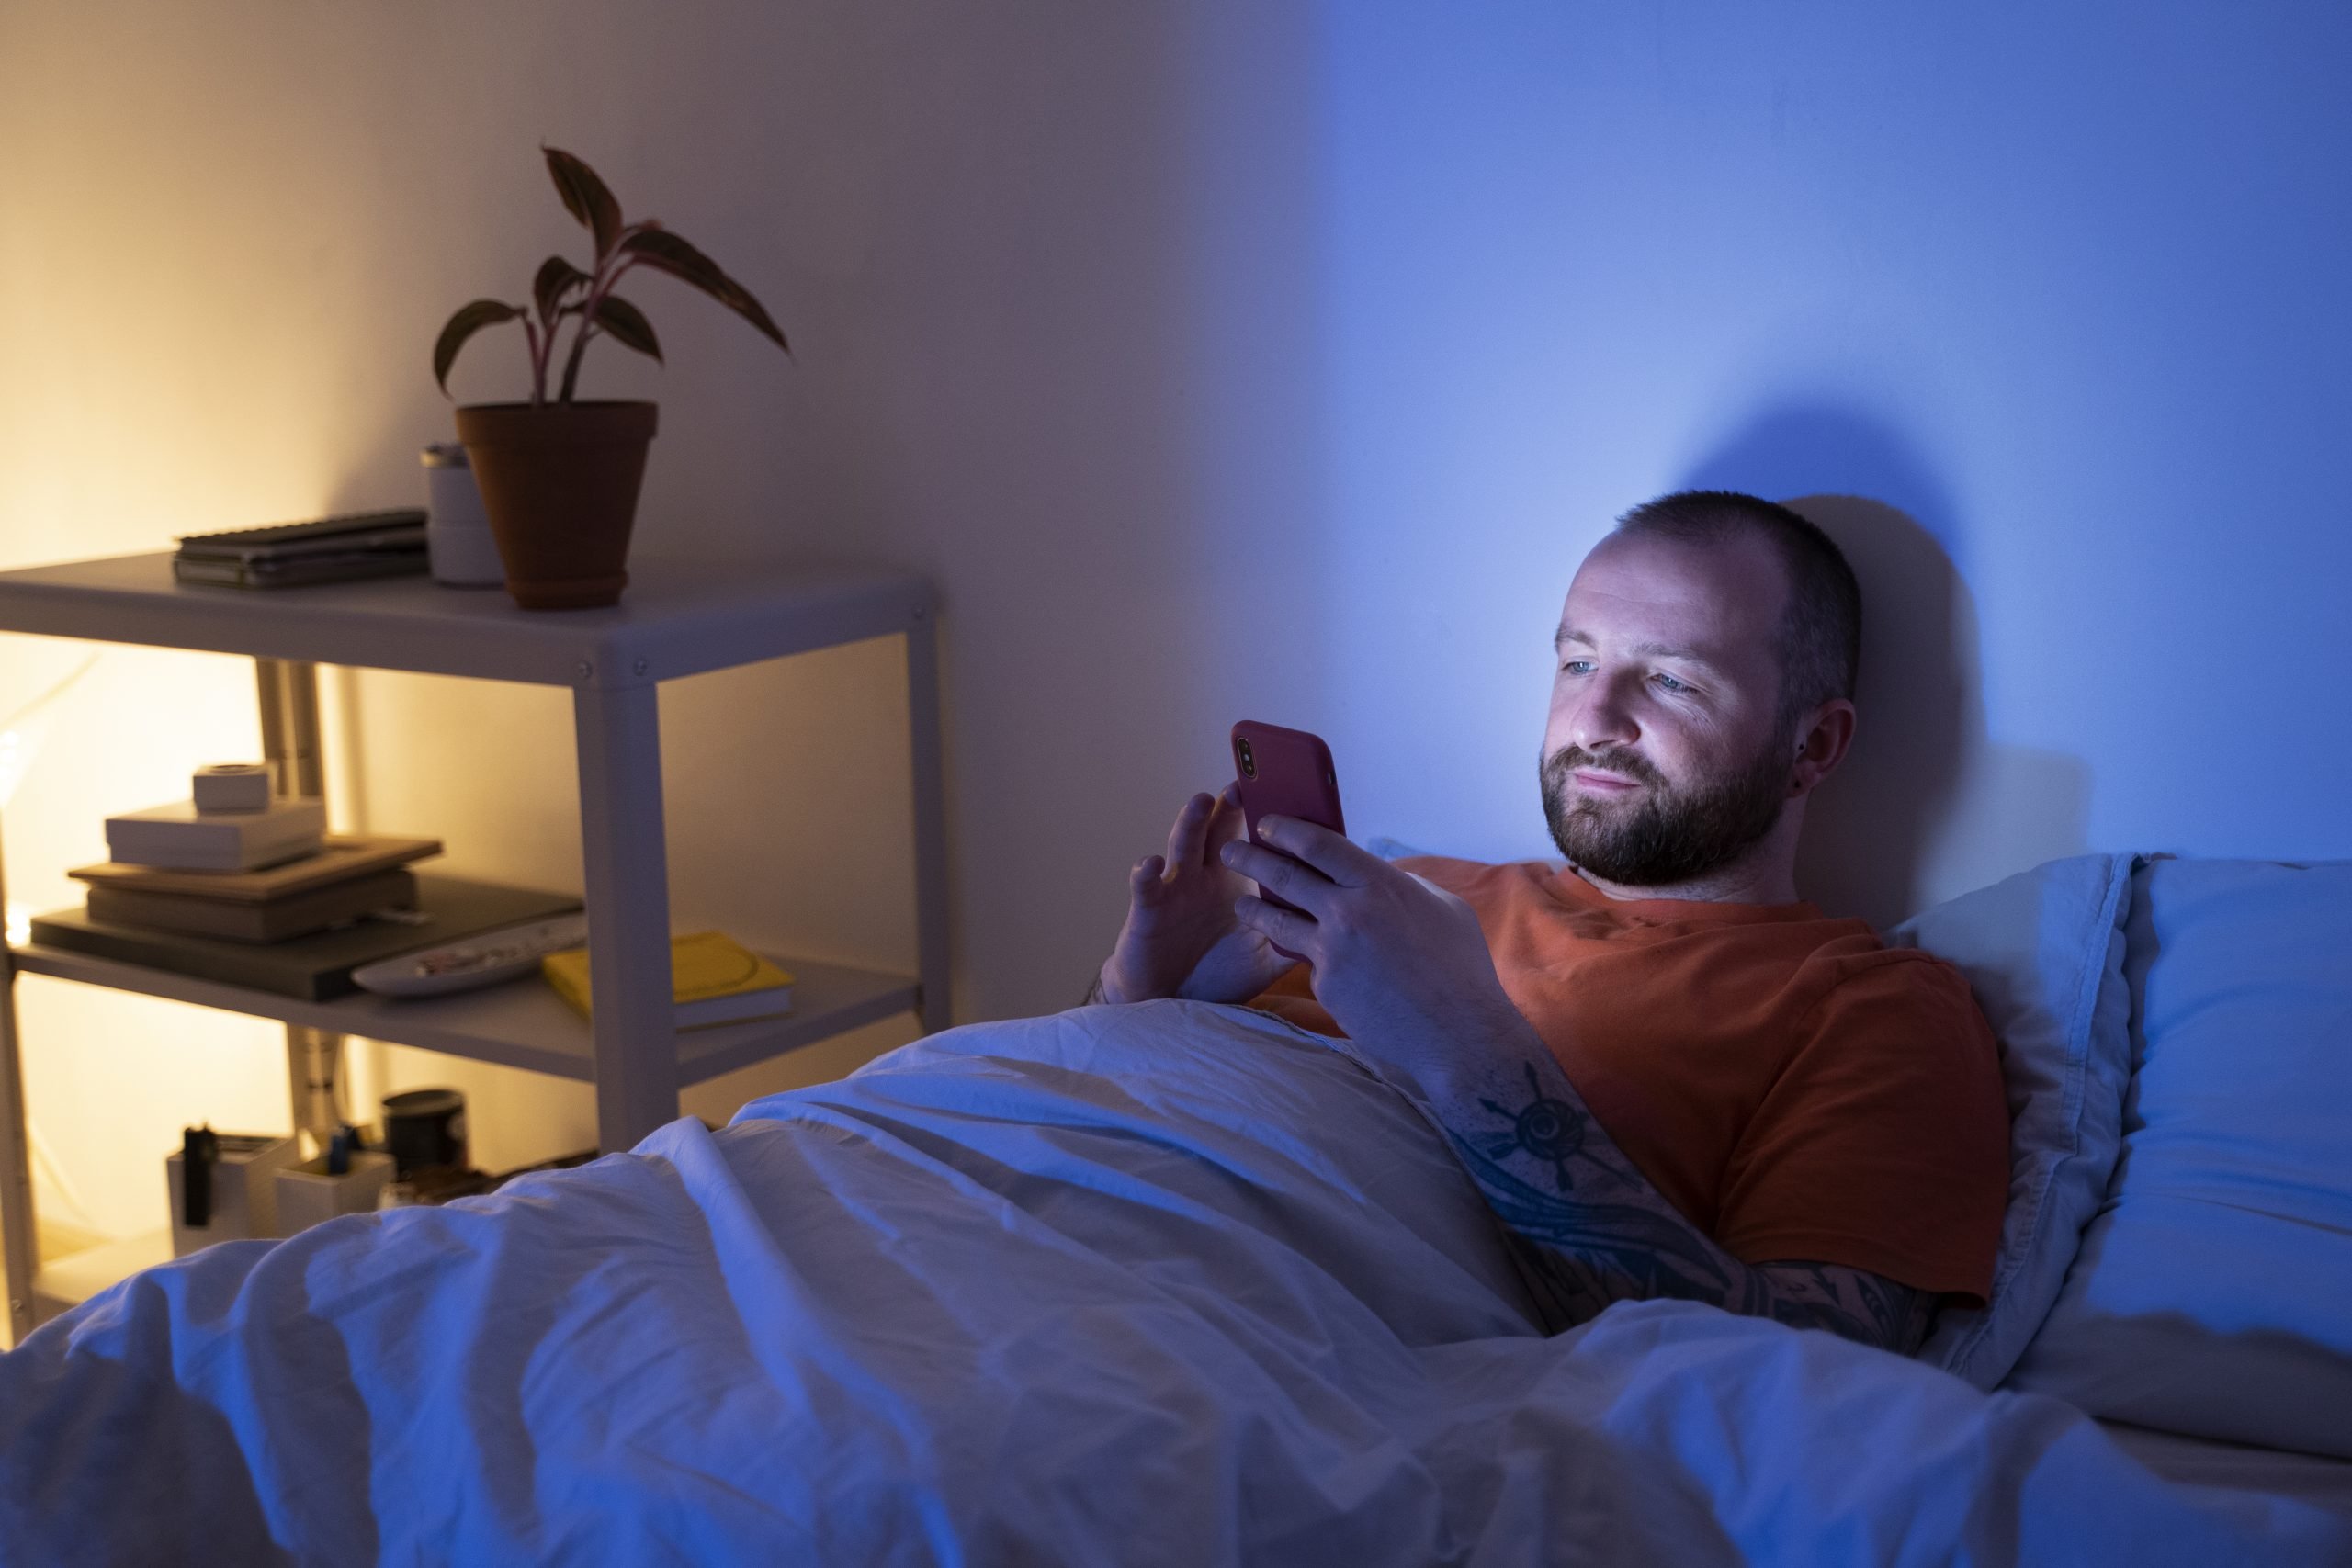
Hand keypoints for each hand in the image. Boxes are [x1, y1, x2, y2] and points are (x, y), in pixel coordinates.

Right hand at [1096, 786, 1293, 1004]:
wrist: (1175, 1002)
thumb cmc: (1218, 972)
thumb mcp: (1264, 956)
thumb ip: (1295, 935)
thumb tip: (1343, 927)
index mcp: (1234, 879)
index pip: (1252, 838)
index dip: (1266, 815)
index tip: (1288, 791)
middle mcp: (1204, 874)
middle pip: (1218, 829)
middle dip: (1231, 804)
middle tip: (1247, 781)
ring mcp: (1175, 888)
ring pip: (1183, 846)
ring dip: (1190, 822)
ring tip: (1202, 800)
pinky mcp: (1148, 910)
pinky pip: (1146, 887)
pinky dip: (1146, 873)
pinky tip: (1152, 863)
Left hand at [1219, 816, 1544, 1075]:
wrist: (1457, 1033)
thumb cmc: (1459, 968)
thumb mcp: (1441, 907)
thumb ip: (1402, 887)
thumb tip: (1379, 880)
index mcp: (1379, 884)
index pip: (1318, 844)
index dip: (1287, 830)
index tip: (1267, 824)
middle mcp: (1348, 912)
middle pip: (1284, 876)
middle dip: (1251, 859)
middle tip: (1230, 851)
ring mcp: (1332, 951)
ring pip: (1279, 921)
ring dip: (1254, 909)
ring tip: (1240, 904)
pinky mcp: (1325, 987)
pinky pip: (1311, 965)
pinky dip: (1313, 962)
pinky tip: (1314, 964)